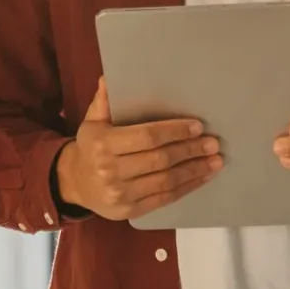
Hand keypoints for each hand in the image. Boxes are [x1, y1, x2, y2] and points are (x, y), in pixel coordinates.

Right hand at [54, 77, 222, 220]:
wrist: (74, 183)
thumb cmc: (91, 146)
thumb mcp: (93, 121)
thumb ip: (104, 101)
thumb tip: (110, 78)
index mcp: (103, 144)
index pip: (147, 137)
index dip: (175, 132)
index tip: (198, 126)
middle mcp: (110, 171)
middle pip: (160, 160)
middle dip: (190, 151)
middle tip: (213, 143)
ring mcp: (120, 194)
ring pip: (166, 182)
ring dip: (194, 170)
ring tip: (215, 161)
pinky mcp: (130, 211)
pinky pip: (164, 199)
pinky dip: (187, 188)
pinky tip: (202, 178)